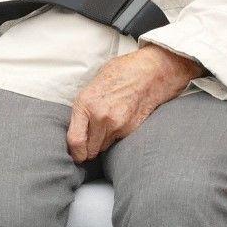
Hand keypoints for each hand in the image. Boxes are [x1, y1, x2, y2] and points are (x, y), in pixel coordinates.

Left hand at [67, 44, 200, 160]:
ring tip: (107, 126)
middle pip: (90, 150)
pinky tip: (119, 122)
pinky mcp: (131, 130)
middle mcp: (100, 117)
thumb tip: (76, 129)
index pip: (75, 141)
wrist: (151, 72)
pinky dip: (116, 136)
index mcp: (86, 104)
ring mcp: (118, 125)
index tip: (76, 154)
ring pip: (104, 147)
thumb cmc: (121, 73)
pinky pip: (118, 141)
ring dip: (103, 142)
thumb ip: (83, 109)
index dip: (75, 152)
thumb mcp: (93, 85)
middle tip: (91, 141)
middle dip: (89, 149)